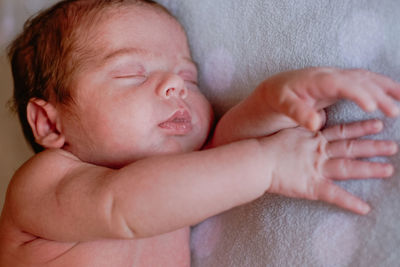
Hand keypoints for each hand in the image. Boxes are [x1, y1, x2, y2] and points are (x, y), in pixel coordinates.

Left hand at [261, 67, 399, 130]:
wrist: (275, 89)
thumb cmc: (278, 98)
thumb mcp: (281, 105)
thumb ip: (297, 112)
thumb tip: (315, 123)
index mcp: (316, 80)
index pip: (341, 84)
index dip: (358, 93)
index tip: (372, 106)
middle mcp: (330, 75)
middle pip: (358, 80)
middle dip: (378, 94)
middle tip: (395, 111)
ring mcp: (337, 77)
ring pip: (366, 78)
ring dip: (386, 88)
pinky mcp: (341, 83)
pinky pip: (365, 82)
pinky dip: (381, 87)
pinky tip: (395, 95)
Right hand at [265, 119, 396, 214]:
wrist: (257, 160)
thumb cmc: (268, 146)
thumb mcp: (288, 131)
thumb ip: (303, 129)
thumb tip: (313, 123)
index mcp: (313, 138)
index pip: (342, 132)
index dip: (361, 129)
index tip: (378, 125)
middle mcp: (319, 152)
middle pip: (351, 148)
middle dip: (373, 147)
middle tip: (393, 146)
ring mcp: (317, 168)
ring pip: (348, 168)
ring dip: (369, 169)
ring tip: (388, 170)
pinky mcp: (311, 186)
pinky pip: (334, 195)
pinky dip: (349, 202)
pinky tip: (364, 208)